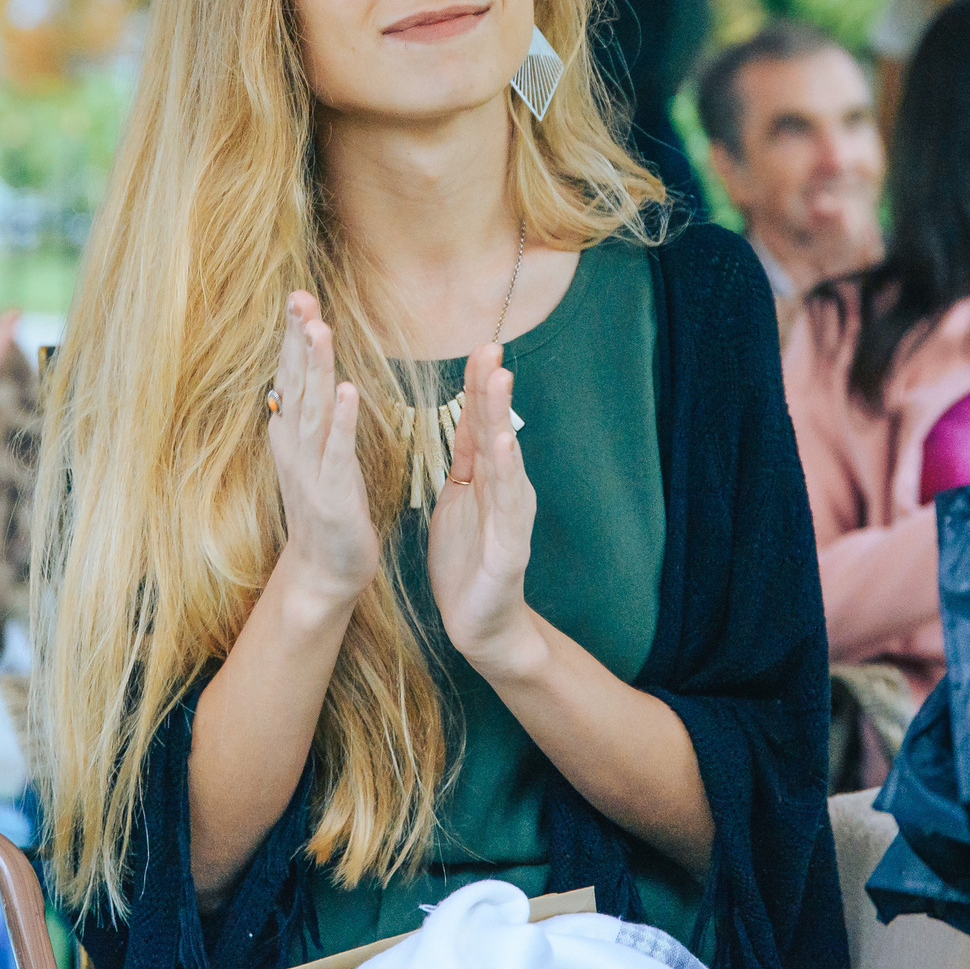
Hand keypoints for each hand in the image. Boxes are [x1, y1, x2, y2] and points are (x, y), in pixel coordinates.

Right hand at [266, 293, 379, 614]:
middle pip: (296, 382)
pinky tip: (349, 391)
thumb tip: (299, 371)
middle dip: (298, 338)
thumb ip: (307, 412)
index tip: (298, 295)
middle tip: (300, 296)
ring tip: (319, 329)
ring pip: (314, 409)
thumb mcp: (312, 452)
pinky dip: (343, 420)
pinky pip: (338, 451)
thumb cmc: (324, 508)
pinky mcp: (333, 493)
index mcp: (291, 434)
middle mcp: (295, 445)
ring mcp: (311, 468)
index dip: (293, 336)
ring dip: (316, 368)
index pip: (291, 375)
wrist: (324, 571)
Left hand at [427, 345, 543, 681]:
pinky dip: (506, 473)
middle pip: (496, 430)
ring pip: (506, 459)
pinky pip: (508, 506)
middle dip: (492, 390)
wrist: (479, 622)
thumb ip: (465, 457)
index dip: (478, 385)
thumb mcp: (458, 498)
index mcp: (486, 476)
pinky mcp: (510, 546)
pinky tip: (504, 446)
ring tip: (500, 383)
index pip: (480, 422)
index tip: (479, 346)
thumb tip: (466, 413)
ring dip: (502, 419)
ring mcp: (511, 515)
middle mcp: (505, 488)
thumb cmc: (466, 560)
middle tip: (490, 348)